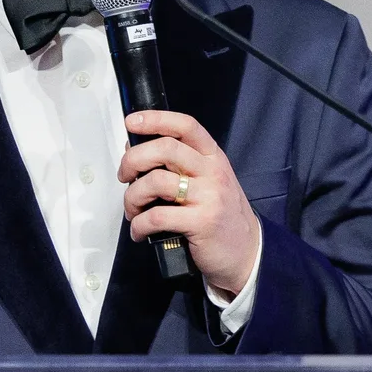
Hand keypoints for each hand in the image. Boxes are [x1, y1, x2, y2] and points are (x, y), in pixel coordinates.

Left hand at [119, 109, 261, 297]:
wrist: (247, 252)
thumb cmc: (220, 216)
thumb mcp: (207, 182)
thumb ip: (177, 165)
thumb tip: (136, 149)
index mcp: (213, 157)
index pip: (185, 126)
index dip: (156, 119)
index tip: (132, 122)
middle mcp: (212, 172)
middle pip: (165, 149)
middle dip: (134, 160)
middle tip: (124, 176)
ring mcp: (209, 197)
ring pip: (156, 182)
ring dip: (133, 197)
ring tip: (132, 210)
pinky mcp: (202, 222)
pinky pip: (157, 216)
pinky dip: (139, 225)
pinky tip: (139, 231)